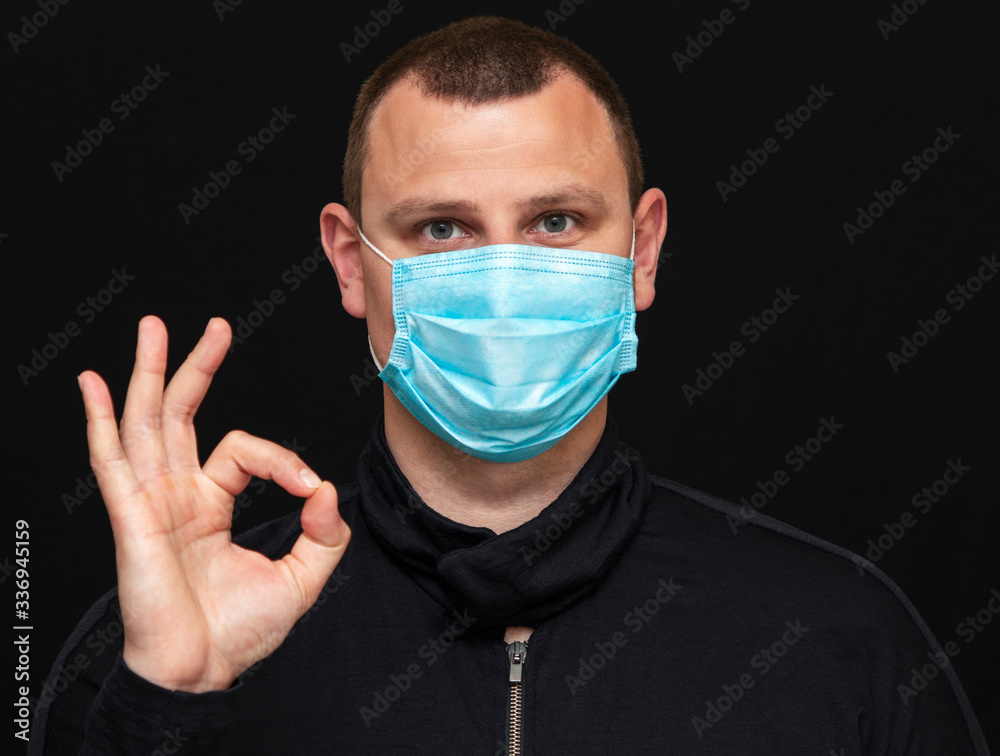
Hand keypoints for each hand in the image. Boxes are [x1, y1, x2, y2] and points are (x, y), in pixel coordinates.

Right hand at [78, 315, 349, 691]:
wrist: (204, 673)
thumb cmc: (240, 631)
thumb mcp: (301, 577)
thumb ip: (324, 532)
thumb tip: (328, 486)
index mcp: (210, 503)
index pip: (243, 449)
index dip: (282, 459)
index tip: (312, 488)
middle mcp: (177, 495)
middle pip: (182, 415)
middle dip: (196, 366)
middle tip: (215, 326)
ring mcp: (151, 503)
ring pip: (146, 423)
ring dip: (149, 373)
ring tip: (153, 327)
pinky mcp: (132, 519)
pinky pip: (111, 462)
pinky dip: (100, 420)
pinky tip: (93, 383)